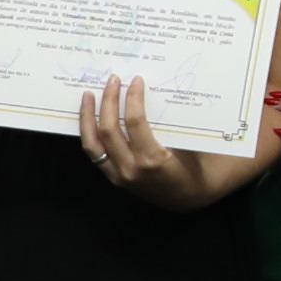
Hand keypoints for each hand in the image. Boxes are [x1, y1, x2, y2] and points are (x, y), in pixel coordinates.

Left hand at [71, 73, 218, 208]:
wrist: (188, 199)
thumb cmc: (192, 169)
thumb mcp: (188, 147)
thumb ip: (170, 126)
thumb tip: (154, 95)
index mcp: (152, 160)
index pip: (135, 122)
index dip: (133, 98)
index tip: (136, 81)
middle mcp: (130, 168)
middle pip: (109, 129)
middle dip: (109, 101)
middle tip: (113, 81)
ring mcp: (118, 175)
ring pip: (92, 143)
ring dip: (88, 116)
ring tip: (88, 96)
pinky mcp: (112, 177)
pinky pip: (94, 153)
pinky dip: (88, 133)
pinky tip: (89, 118)